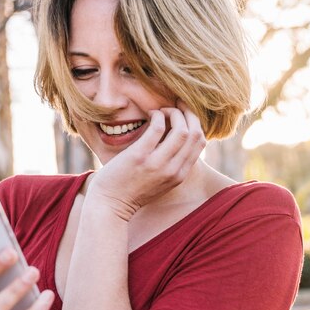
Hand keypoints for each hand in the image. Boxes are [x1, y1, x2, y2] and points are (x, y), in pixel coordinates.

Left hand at [88, 102, 205, 219]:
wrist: (109, 205)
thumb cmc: (129, 191)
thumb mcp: (158, 183)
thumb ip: (169, 166)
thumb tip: (173, 139)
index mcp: (179, 176)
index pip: (200, 143)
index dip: (195, 123)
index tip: (185, 114)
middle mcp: (172, 170)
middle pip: (195, 134)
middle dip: (189, 113)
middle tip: (178, 104)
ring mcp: (157, 164)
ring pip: (182, 130)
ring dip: (174, 113)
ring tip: (163, 110)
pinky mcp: (139, 156)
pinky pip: (157, 128)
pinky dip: (158, 115)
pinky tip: (151, 114)